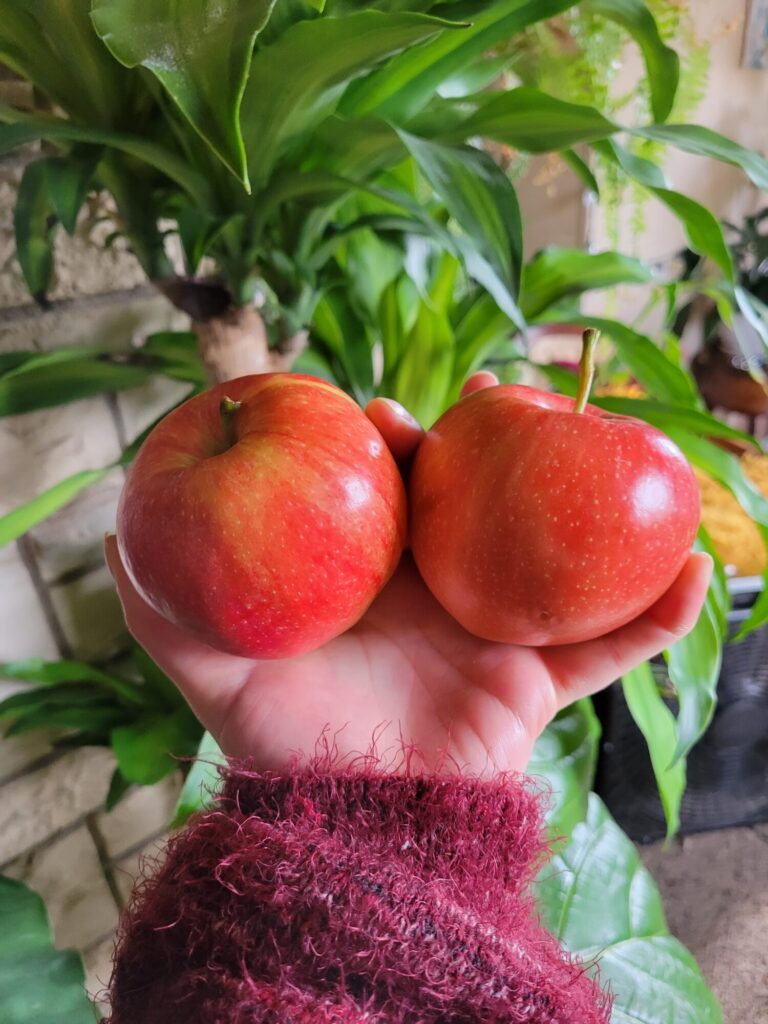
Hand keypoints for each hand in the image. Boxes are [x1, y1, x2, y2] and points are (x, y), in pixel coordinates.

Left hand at [105, 374, 711, 776]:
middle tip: (501, 396)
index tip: (377, 419)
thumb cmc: (286, 746)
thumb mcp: (215, 674)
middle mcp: (439, 593)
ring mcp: (494, 633)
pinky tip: (695, 570)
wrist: (350, 820)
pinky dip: (655, 615)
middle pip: (479, 504)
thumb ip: (166, 612)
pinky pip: (610, 647)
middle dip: (494, 448)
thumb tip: (112, 540)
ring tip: (624, 453)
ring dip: (594, 511)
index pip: (391, 492)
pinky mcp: (538, 683)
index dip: (389, 448)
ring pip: (556, 559)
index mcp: (376, 578)